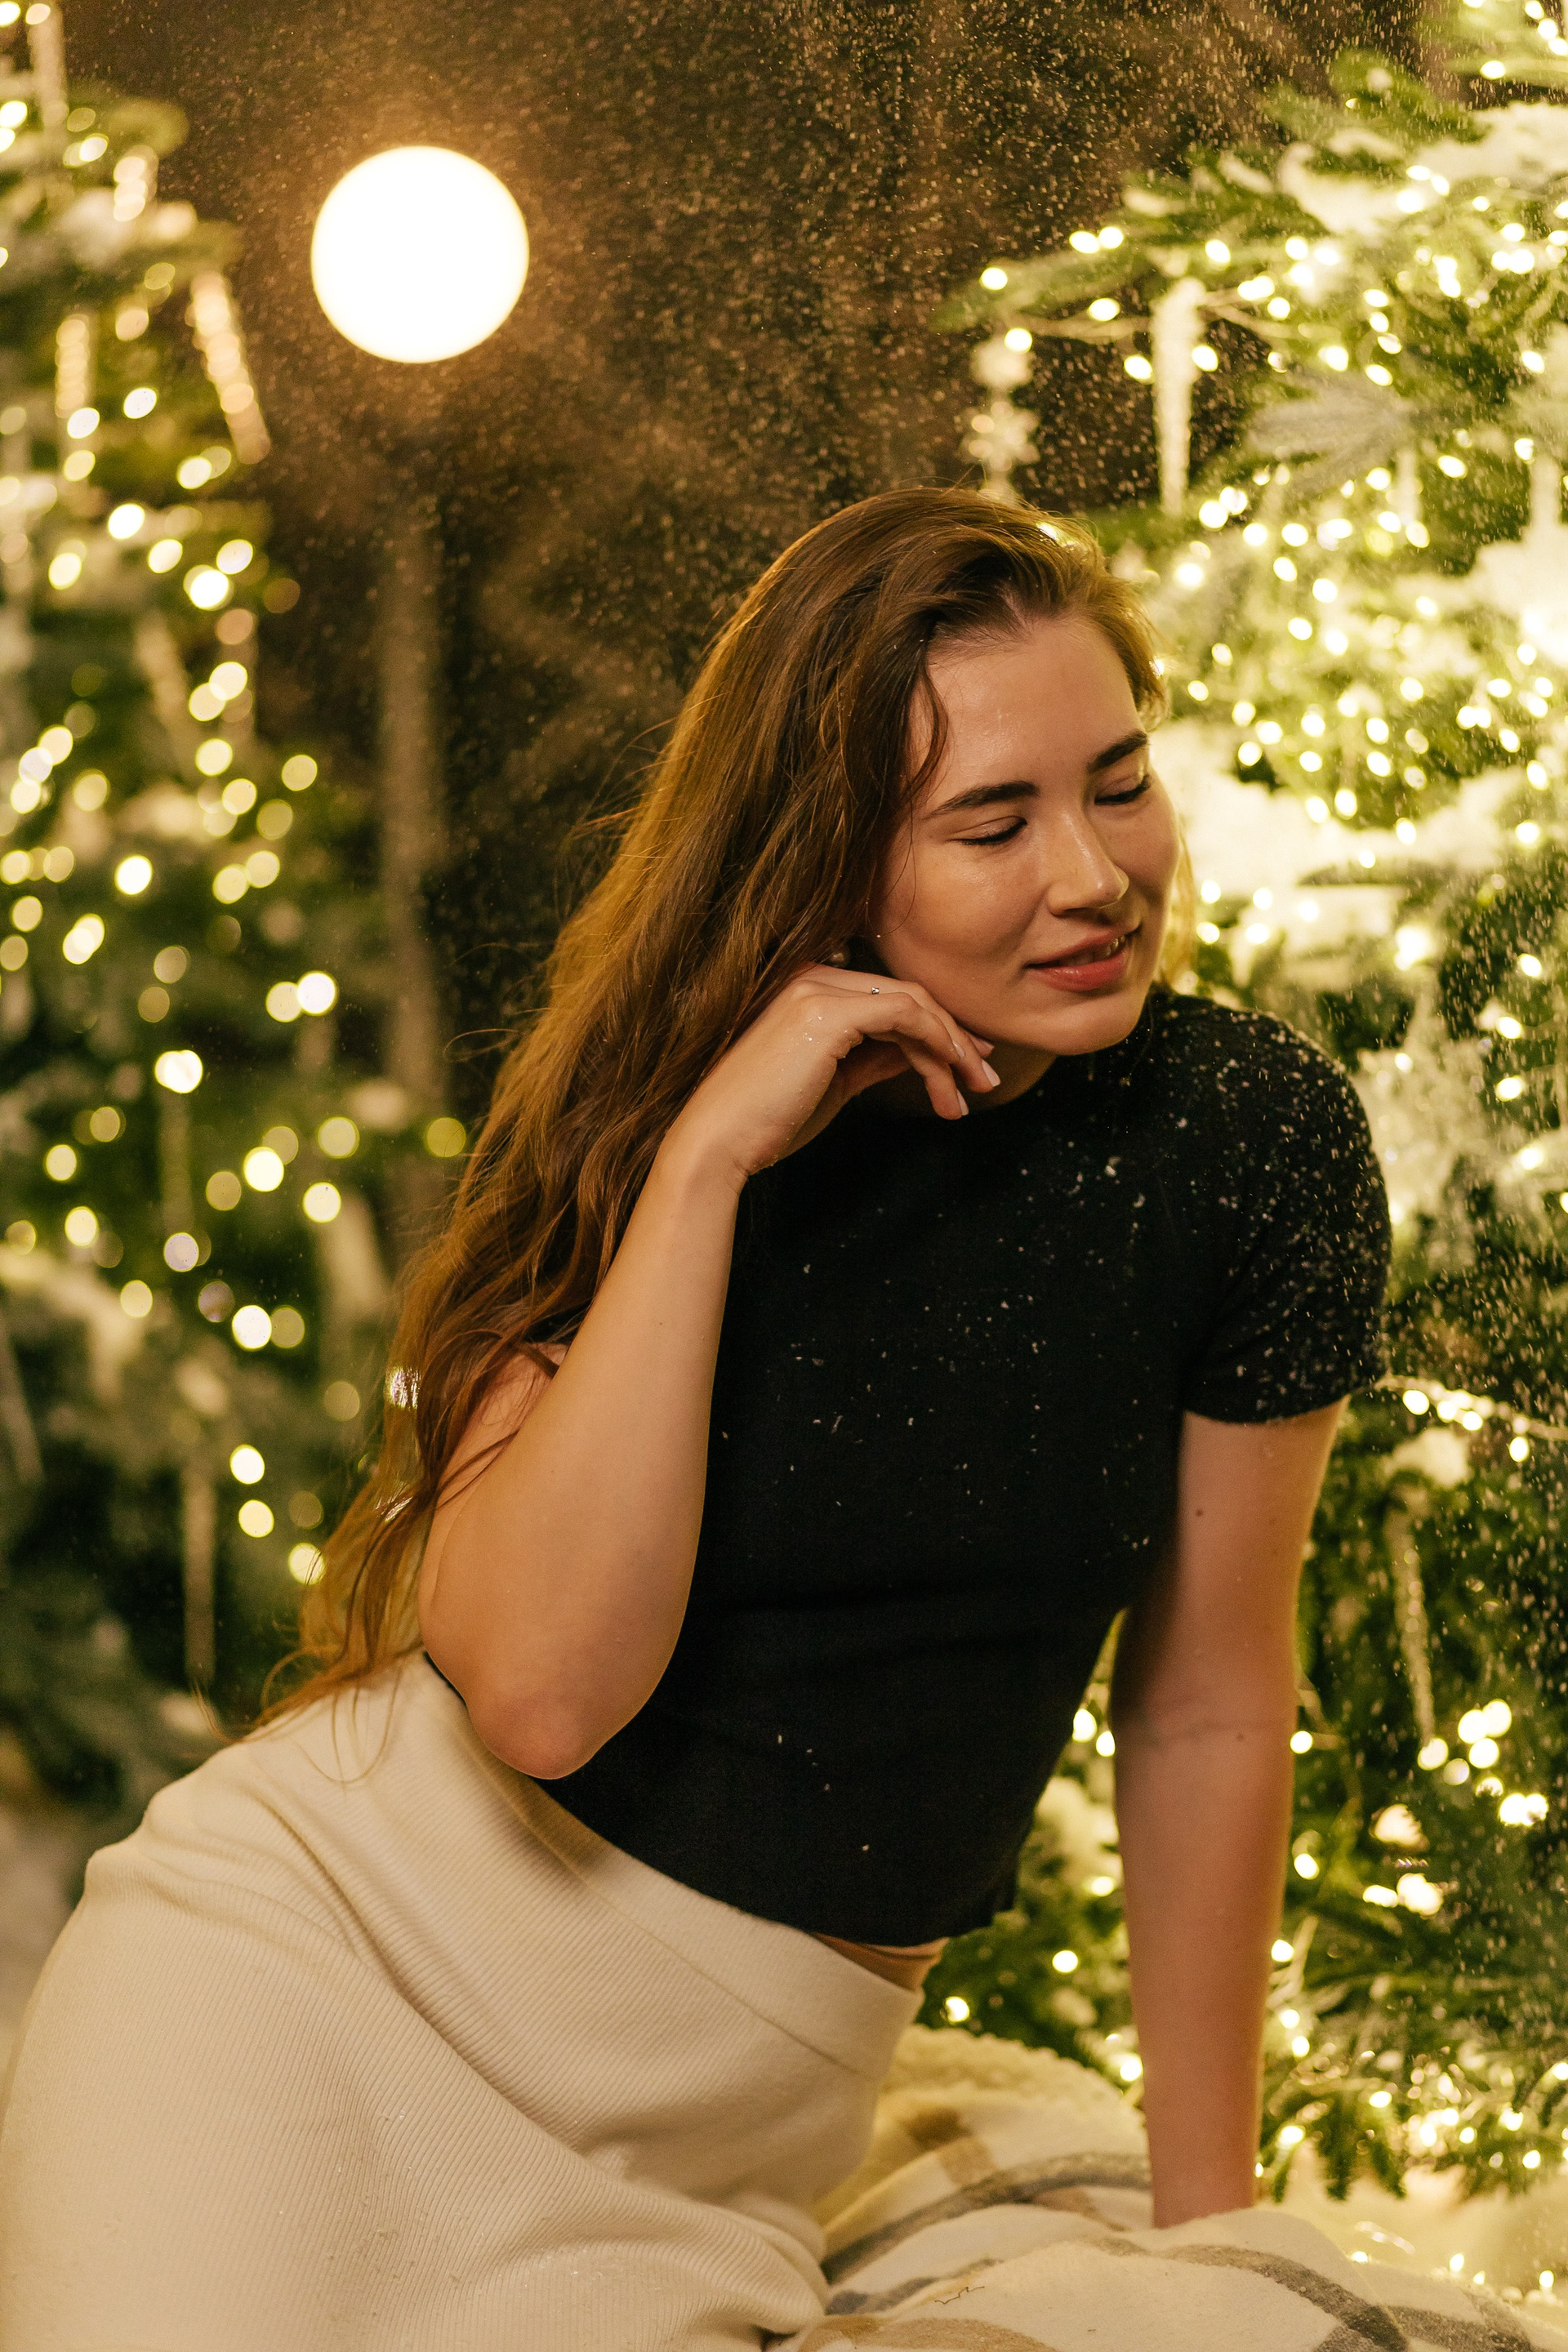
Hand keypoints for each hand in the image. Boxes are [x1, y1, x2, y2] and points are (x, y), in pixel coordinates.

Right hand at [664, 964, 998, 1187]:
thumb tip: (918, 1057)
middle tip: (985, 1078)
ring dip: (952, 1048)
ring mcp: (818, 990)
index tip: (969, 1063)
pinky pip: (904, 1016)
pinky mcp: (827, 1013)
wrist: (718, 1143)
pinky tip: (951, 1076)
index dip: (937, 1028)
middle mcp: (813, 978)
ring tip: (971, 1092)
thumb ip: (873, 1060)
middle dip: (956, 1037)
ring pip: (913, 1005)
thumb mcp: (833, 1085)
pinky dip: (937, 1043)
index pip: (890, 998)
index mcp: (808, 991)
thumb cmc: (766, 1123)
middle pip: (908, 996)